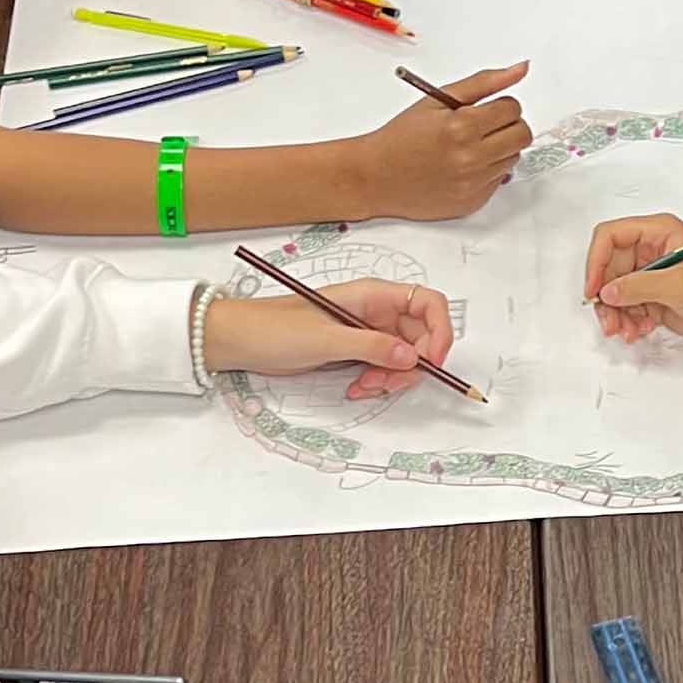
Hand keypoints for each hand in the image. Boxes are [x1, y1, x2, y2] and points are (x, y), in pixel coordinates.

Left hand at [204, 279, 454, 400]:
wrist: (242, 341)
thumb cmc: (277, 328)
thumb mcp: (327, 339)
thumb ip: (372, 347)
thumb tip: (412, 357)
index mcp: (374, 295)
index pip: (428, 303)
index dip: (440, 330)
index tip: (431, 361)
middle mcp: (375, 311)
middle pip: (420, 336)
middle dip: (410, 364)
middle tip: (385, 383)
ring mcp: (366, 332)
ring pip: (403, 357)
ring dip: (391, 377)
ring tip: (363, 386)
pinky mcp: (355, 351)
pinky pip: (382, 368)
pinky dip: (376, 382)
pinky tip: (355, 388)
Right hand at [351, 63, 531, 220]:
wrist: (376, 177)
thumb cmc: (402, 136)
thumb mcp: (437, 100)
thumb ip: (484, 82)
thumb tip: (521, 69)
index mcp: (462, 127)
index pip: (513, 109)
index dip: (499, 104)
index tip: (484, 108)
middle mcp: (471, 158)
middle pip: (522, 135)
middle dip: (507, 125)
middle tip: (482, 125)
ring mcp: (473, 184)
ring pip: (513, 157)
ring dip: (498, 148)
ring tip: (468, 146)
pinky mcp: (473, 202)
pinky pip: (498, 180)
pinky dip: (486, 170)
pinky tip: (462, 166)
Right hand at [583, 214, 682, 346]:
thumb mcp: (679, 284)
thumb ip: (638, 286)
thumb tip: (607, 291)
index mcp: (659, 233)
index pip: (611, 236)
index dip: (596, 261)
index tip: (594, 289)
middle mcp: (654, 251)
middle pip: (610, 267)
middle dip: (605, 294)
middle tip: (608, 320)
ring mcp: (657, 277)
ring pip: (618, 291)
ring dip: (616, 313)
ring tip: (624, 331)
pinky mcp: (661, 300)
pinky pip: (632, 308)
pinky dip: (629, 321)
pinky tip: (637, 332)